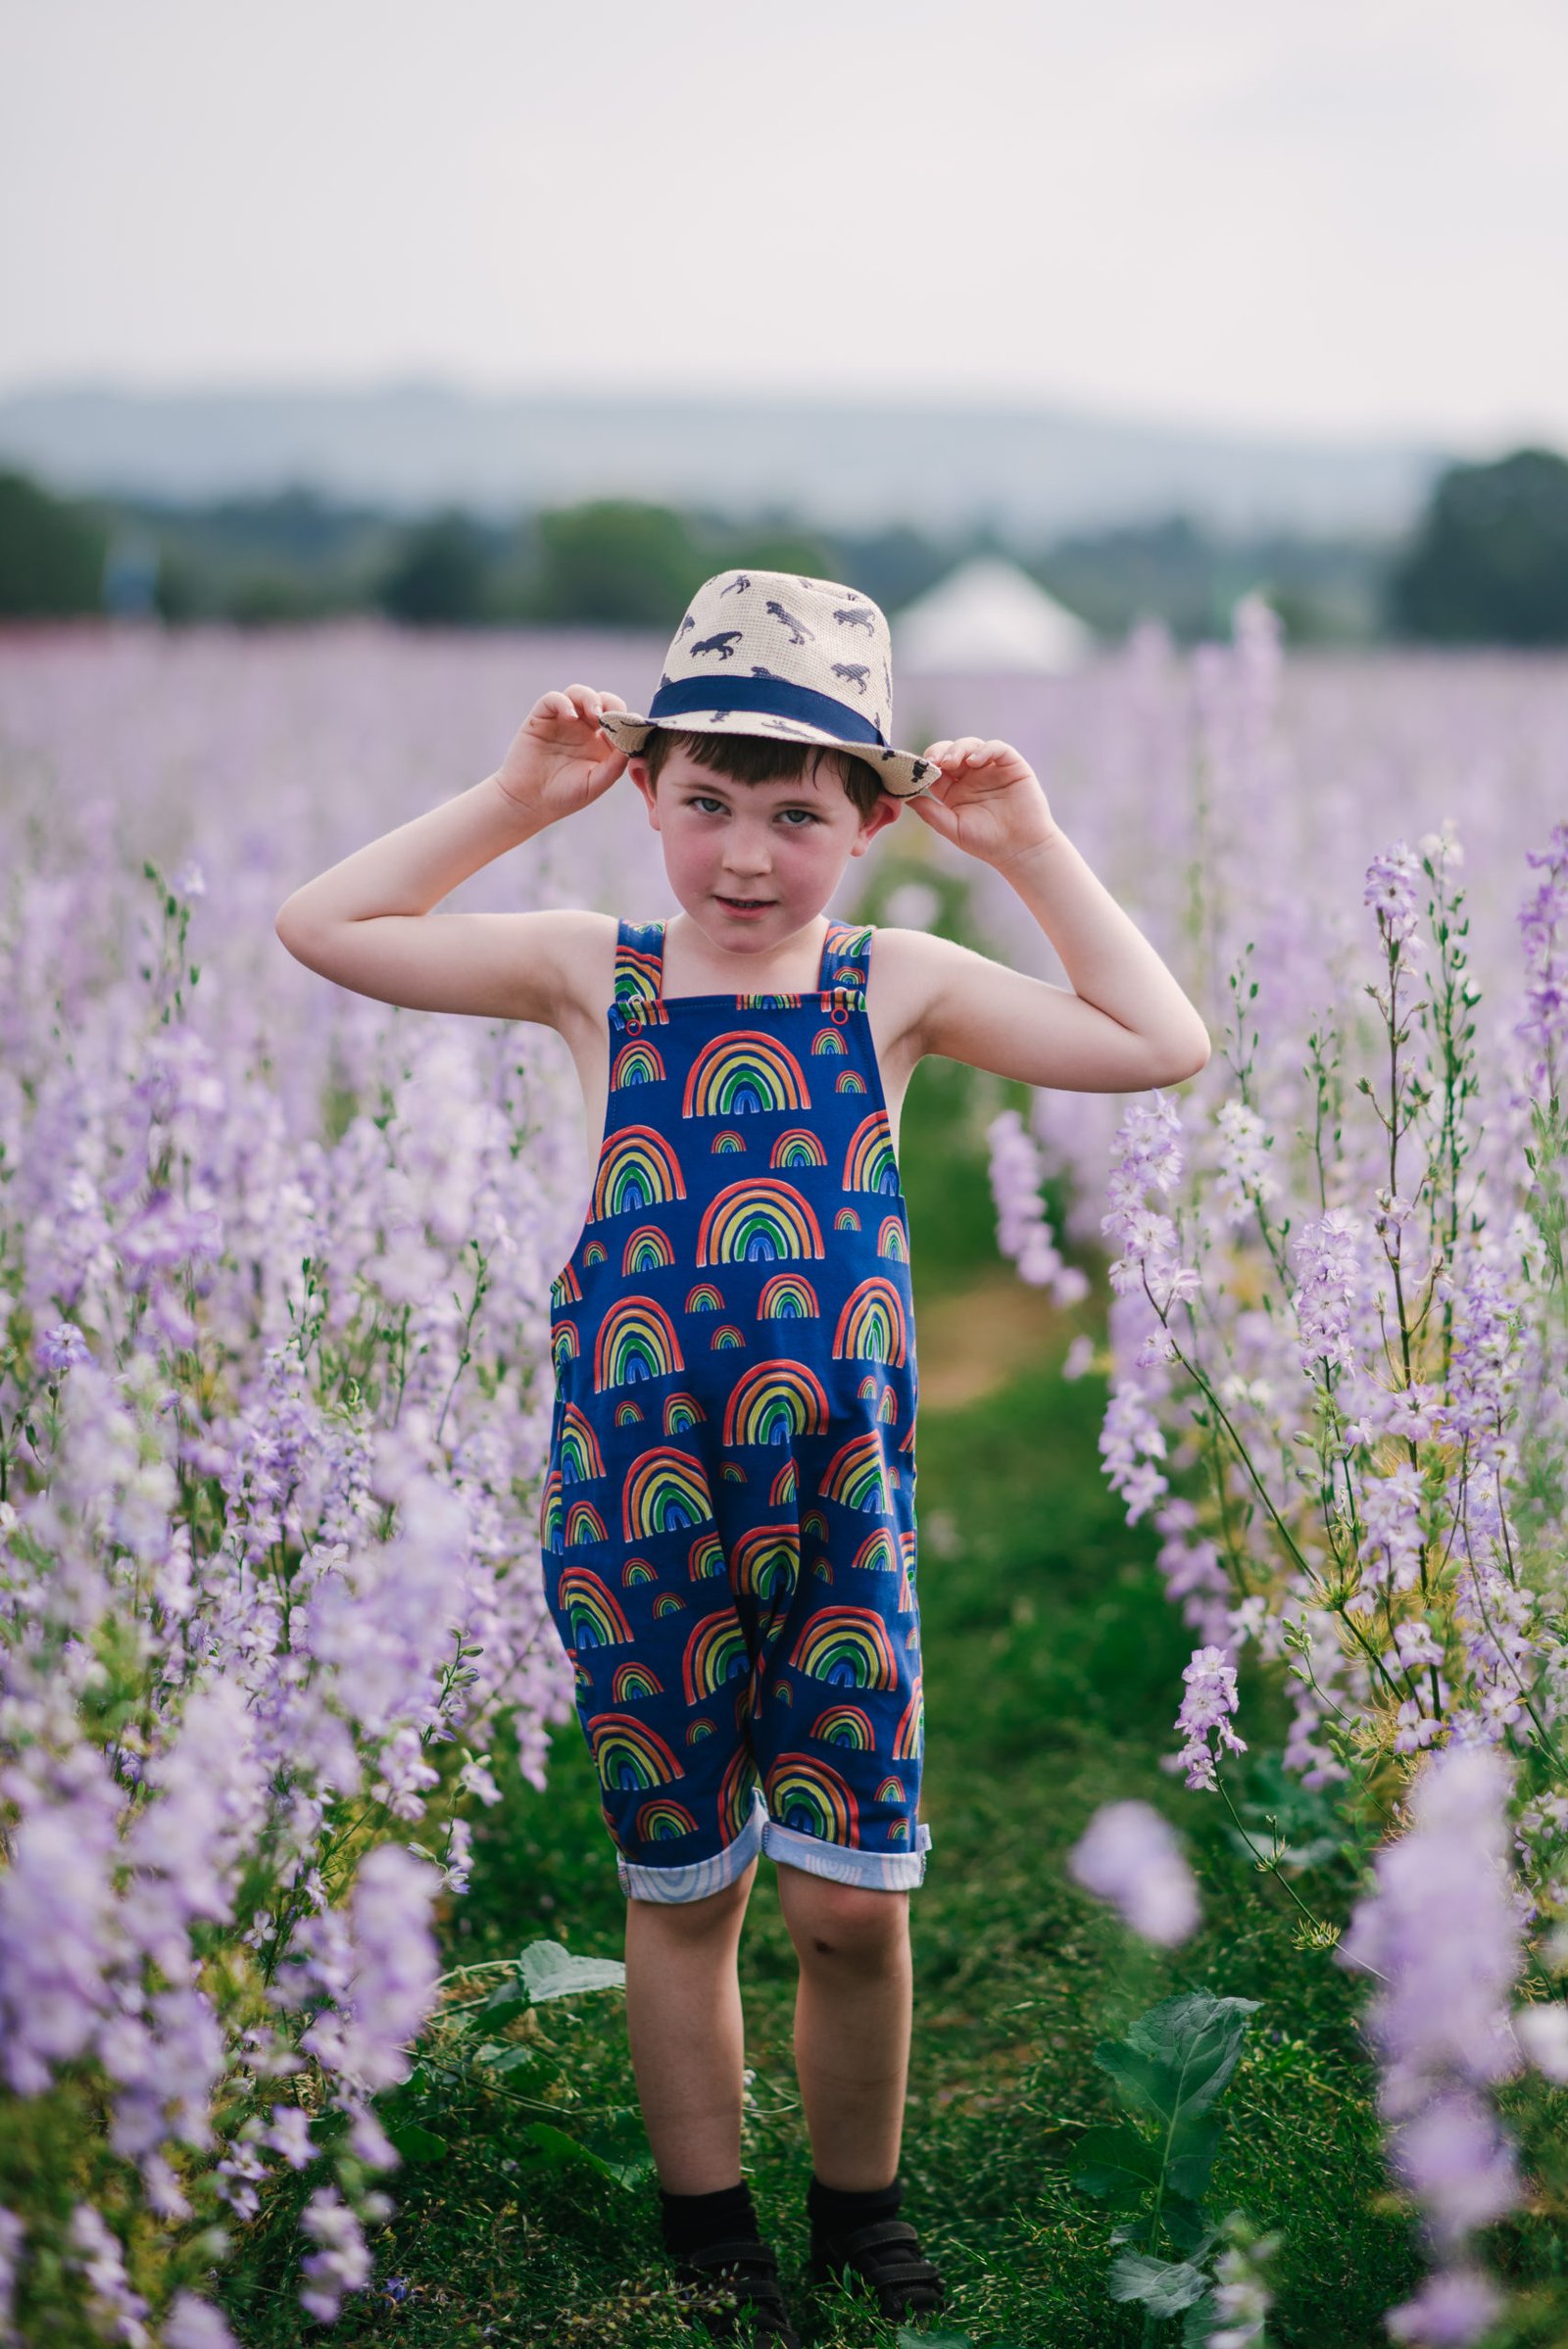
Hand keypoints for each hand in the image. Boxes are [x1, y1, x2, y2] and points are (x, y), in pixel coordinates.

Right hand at [492, 684, 629, 823]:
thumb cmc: (564, 796)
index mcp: (601, 743)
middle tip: (613, 717)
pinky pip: (553, 699)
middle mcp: (584, 728)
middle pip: (603, 702)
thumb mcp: (595, 783)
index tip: (632, 728)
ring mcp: (563, 720)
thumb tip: (632, 745)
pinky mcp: (541, 717)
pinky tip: (571, 716)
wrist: (528, 802)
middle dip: (612, 705)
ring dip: (590, 699)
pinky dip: (563, 702)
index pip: (619, 721)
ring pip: (579, 694)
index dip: (627, 721)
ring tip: (595, 715)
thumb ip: (615, 765)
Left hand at [907, 737, 1059, 868]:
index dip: (926, 765)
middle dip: (940, 752)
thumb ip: (931, 812)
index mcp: (954, 789)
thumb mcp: (953, 828)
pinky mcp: (1011, 765)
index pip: (936, 768)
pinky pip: (997, 748)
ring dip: (958, 749)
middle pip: (951, 751)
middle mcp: (971, 776)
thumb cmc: (986, 842)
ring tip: (952, 762)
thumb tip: (906, 797)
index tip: (919, 770)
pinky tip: (975, 761)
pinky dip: (985, 750)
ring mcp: (991, 769)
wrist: (1021, 849)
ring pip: (971, 745)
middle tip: (935, 762)